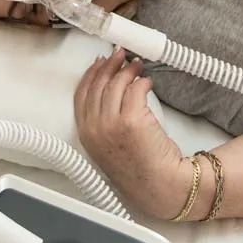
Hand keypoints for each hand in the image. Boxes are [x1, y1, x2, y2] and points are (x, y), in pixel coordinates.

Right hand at [74, 48, 184, 217]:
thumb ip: (104, 123)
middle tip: (121, 55)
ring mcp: (112, 124)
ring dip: (128, 70)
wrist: (160, 187)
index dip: (91, 75)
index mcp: (86, 136)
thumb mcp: (110, 147)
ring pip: (117, 84)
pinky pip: (136, 90)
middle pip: (98, 85)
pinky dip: (143, 82)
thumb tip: (111, 91)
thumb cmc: (140, 170)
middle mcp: (95, 129)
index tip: (99, 63)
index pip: (81, 95)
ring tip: (138, 66)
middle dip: (110, 65)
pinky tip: (148, 82)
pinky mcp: (132, 120)